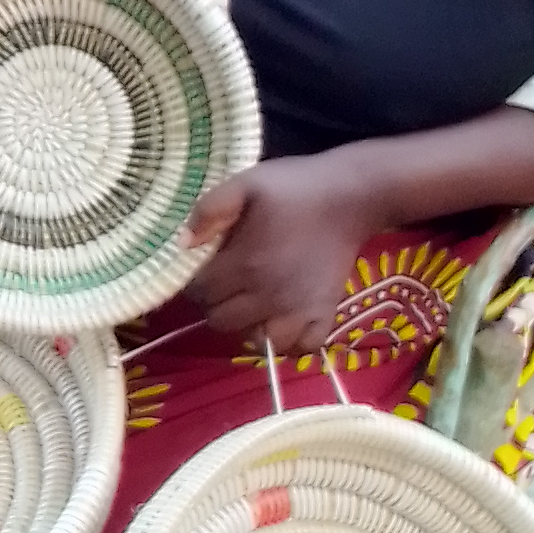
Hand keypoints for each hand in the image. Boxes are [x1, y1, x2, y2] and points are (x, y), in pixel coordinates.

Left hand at [181, 159, 373, 353]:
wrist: (350, 197)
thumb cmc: (295, 189)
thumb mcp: (246, 184)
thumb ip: (209, 210)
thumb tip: (183, 243)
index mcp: (244, 263)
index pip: (200, 292)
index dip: (197, 280)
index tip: (208, 267)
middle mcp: (268, 295)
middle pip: (221, 321)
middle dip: (218, 304)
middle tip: (230, 283)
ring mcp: (298, 311)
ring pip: (256, 341)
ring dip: (249, 326)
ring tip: (254, 303)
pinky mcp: (324, 316)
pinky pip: (299, 348)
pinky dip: (288, 342)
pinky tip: (283, 319)